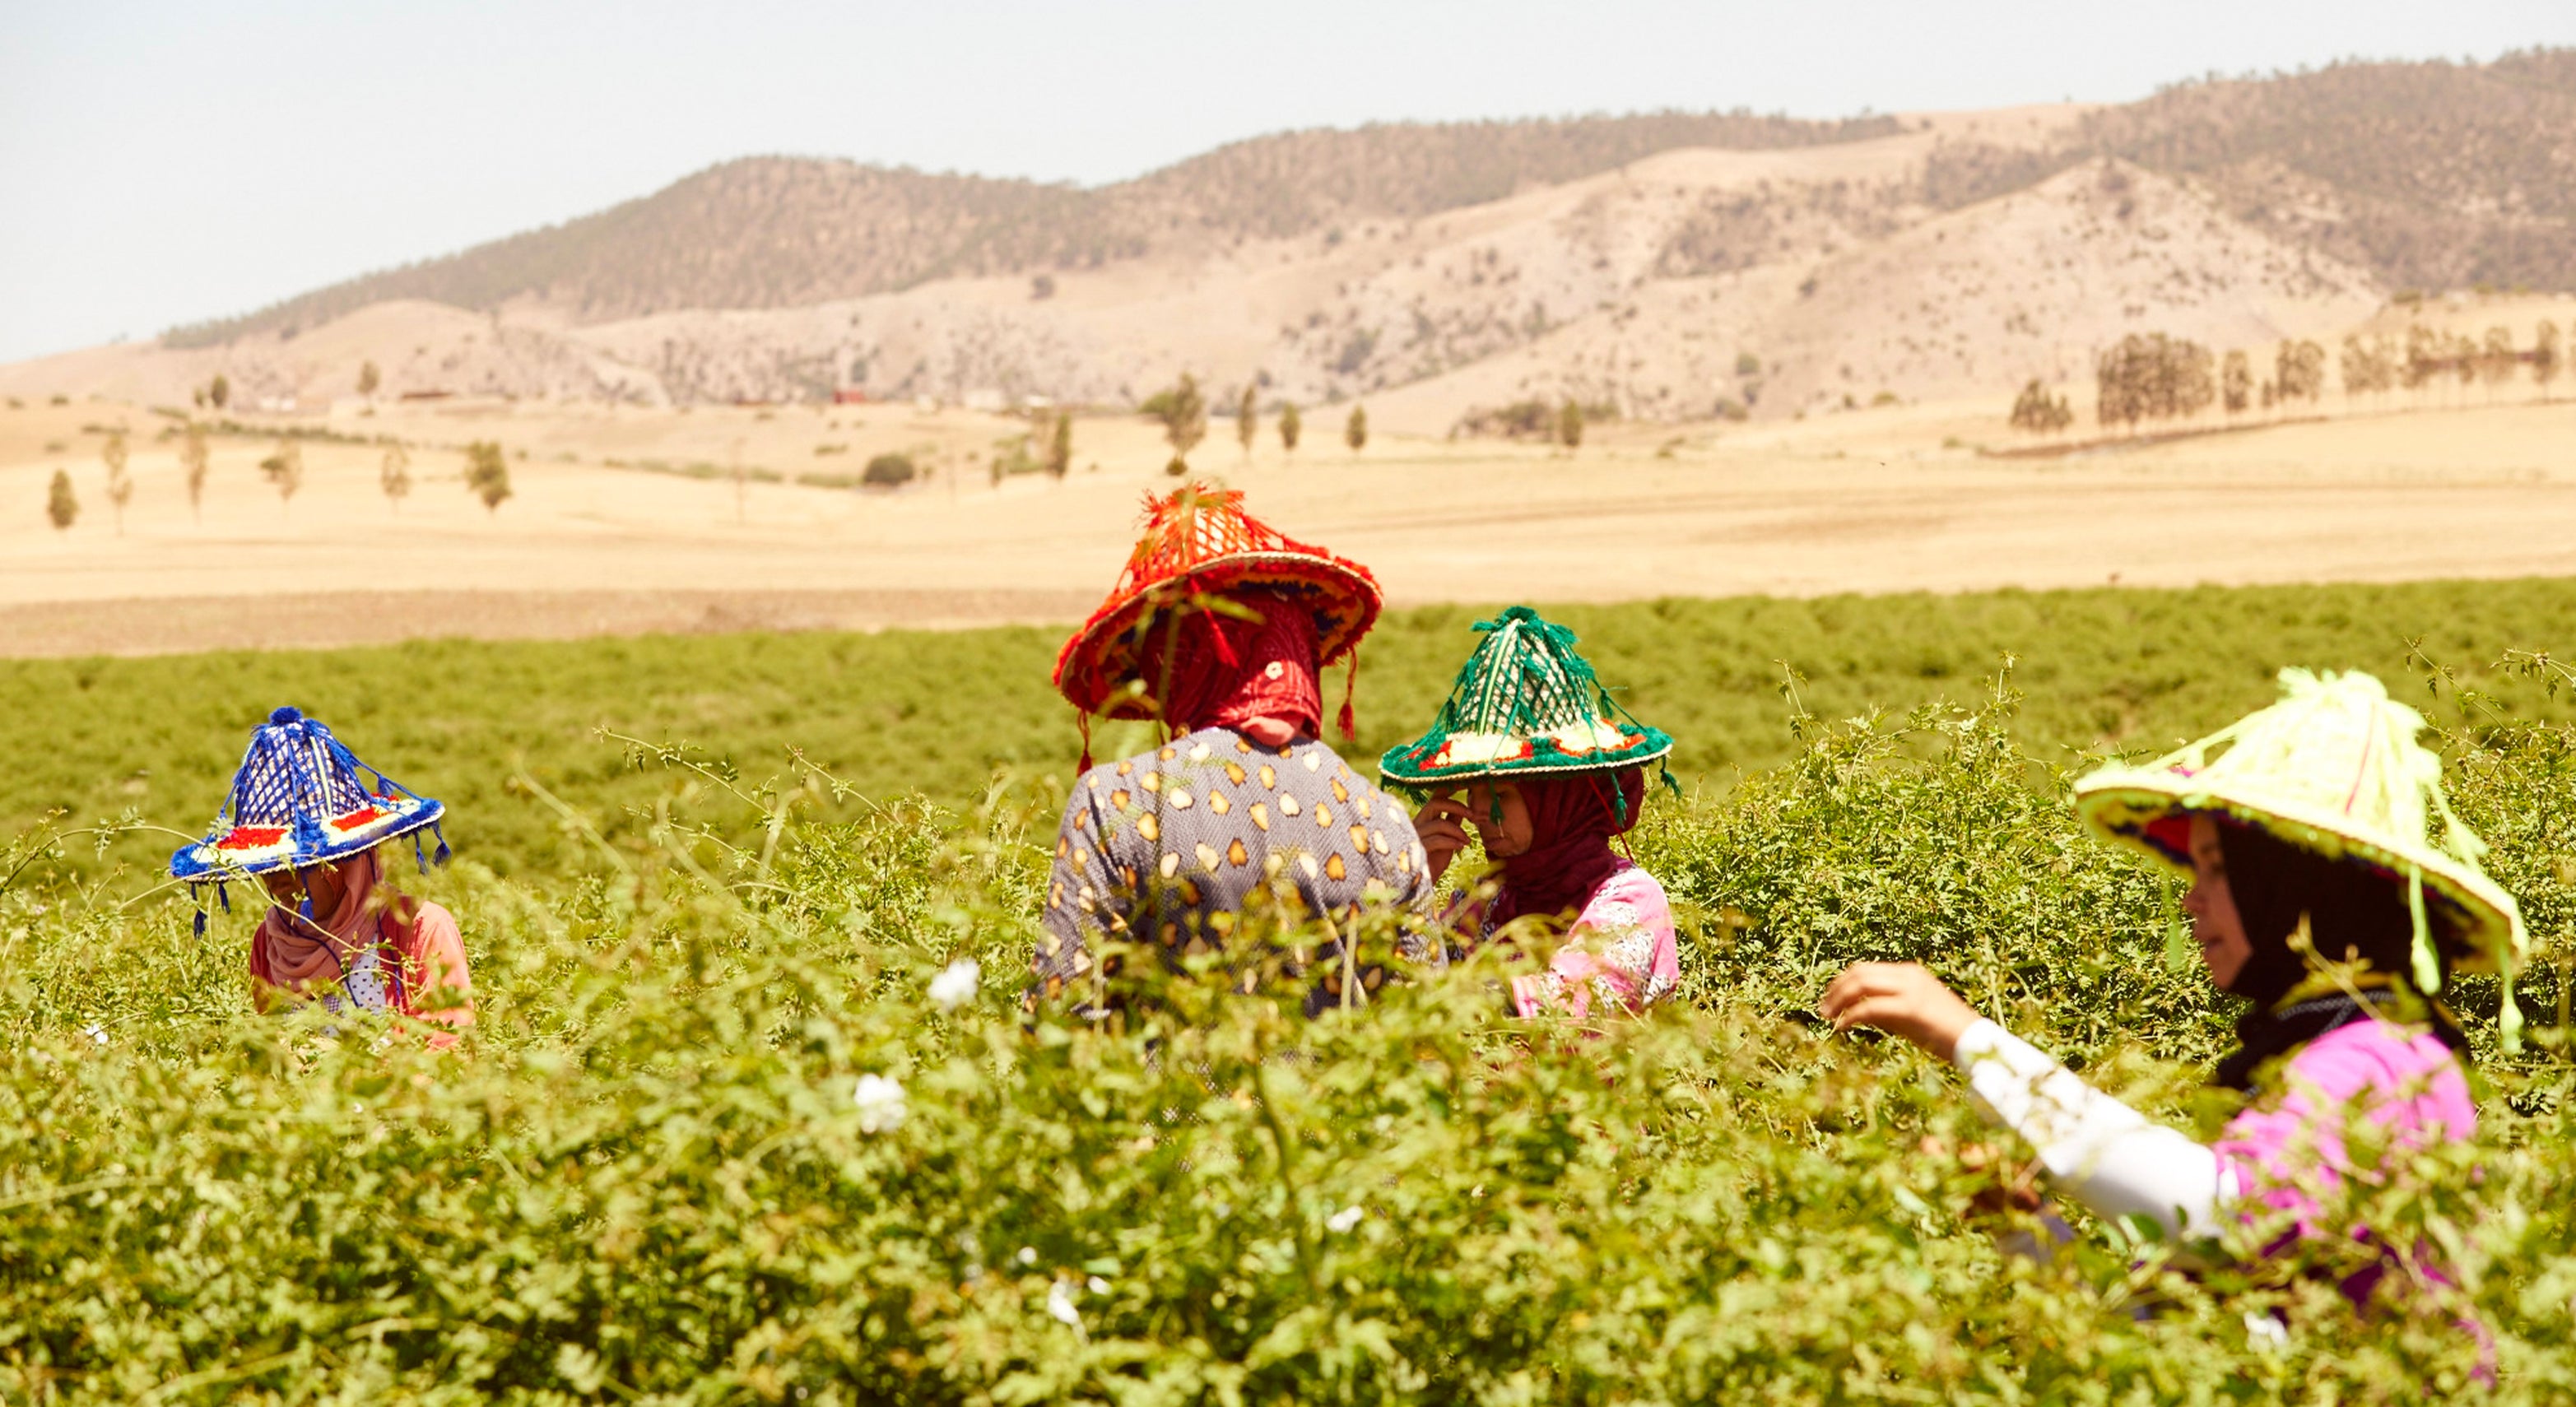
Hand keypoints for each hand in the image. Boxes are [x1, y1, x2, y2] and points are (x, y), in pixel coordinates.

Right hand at [1414, 795, 1472, 885]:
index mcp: (1423, 819)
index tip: (1464, 788)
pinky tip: (1460, 848)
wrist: (1421, 883)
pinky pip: (1437, 840)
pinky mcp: (1418, 851)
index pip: (1435, 798)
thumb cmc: (1433, 861)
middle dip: (1456, 806)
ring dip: (1458, 831)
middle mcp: (1416, 824)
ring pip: (1439, 824)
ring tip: (1467, 841)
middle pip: (1434, 804)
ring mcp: (1415, 837)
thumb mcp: (1446, 839)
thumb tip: (1464, 810)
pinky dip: (1452, 842)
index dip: (1448, 790)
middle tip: (1472, 816)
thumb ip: (1452, 823)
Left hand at [1817, 961, 1980, 1061]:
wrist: (1974, 1042)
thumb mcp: (1911, 1013)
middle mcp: (1908, 975)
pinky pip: (1869, 1008)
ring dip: (1838, 1000)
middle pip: (1859, 973)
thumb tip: (1855, 1012)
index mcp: (1909, 972)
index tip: (1829, 998)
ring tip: (1826, 1016)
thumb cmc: (1944, 1032)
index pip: (1866, 968)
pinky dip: (1850, 1016)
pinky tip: (1841, 1027)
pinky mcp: (1911, 1008)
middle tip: (1822, 1009)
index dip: (1842, 982)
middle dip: (1836, 989)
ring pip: (1861, 985)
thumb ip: (1886, 1008)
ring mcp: (1910, 989)